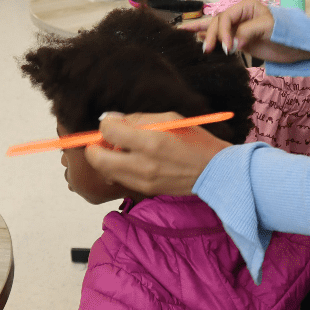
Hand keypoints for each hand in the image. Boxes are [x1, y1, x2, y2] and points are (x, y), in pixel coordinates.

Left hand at [83, 112, 229, 196]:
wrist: (214, 172)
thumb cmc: (196, 141)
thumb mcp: (170, 118)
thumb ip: (139, 118)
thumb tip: (113, 119)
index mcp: (150, 141)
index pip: (108, 131)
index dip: (105, 124)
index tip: (112, 122)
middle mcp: (142, 164)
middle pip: (97, 158)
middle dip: (95, 146)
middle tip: (106, 138)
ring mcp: (142, 180)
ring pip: (105, 171)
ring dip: (105, 158)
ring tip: (120, 148)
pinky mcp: (144, 190)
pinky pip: (118, 179)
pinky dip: (117, 169)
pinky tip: (131, 160)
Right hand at [181, 0, 309, 63]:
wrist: (297, 46)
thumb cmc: (286, 33)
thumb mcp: (268, 28)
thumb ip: (248, 32)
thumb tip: (233, 43)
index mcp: (246, 6)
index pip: (226, 17)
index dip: (223, 32)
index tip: (228, 48)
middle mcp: (239, 14)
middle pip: (218, 22)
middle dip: (212, 35)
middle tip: (208, 51)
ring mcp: (238, 26)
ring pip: (215, 27)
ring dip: (203, 34)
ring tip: (184, 36)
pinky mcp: (238, 38)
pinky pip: (220, 36)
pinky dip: (207, 36)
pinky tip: (194, 37)